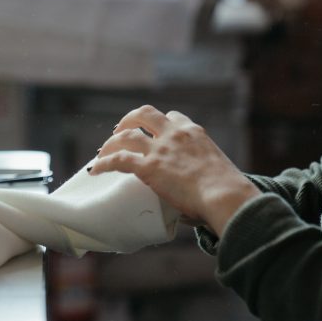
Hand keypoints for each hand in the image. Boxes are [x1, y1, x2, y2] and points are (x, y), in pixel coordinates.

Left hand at [89, 105, 259, 235]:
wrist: (224, 195)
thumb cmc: (226, 192)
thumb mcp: (214, 171)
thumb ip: (198, 177)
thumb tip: (189, 206)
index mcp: (194, 133)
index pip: (173, 116)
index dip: (160, 122)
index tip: (153, 132)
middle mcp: (174, 134)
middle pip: (145, 114)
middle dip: (130, 119)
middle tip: (120, 131)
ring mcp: (160, 149)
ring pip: (127, 135)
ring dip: (112, 141)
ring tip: (103, 151)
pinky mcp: (149, 167)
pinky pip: (118, 160)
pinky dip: (104, 163)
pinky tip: (95, 169)